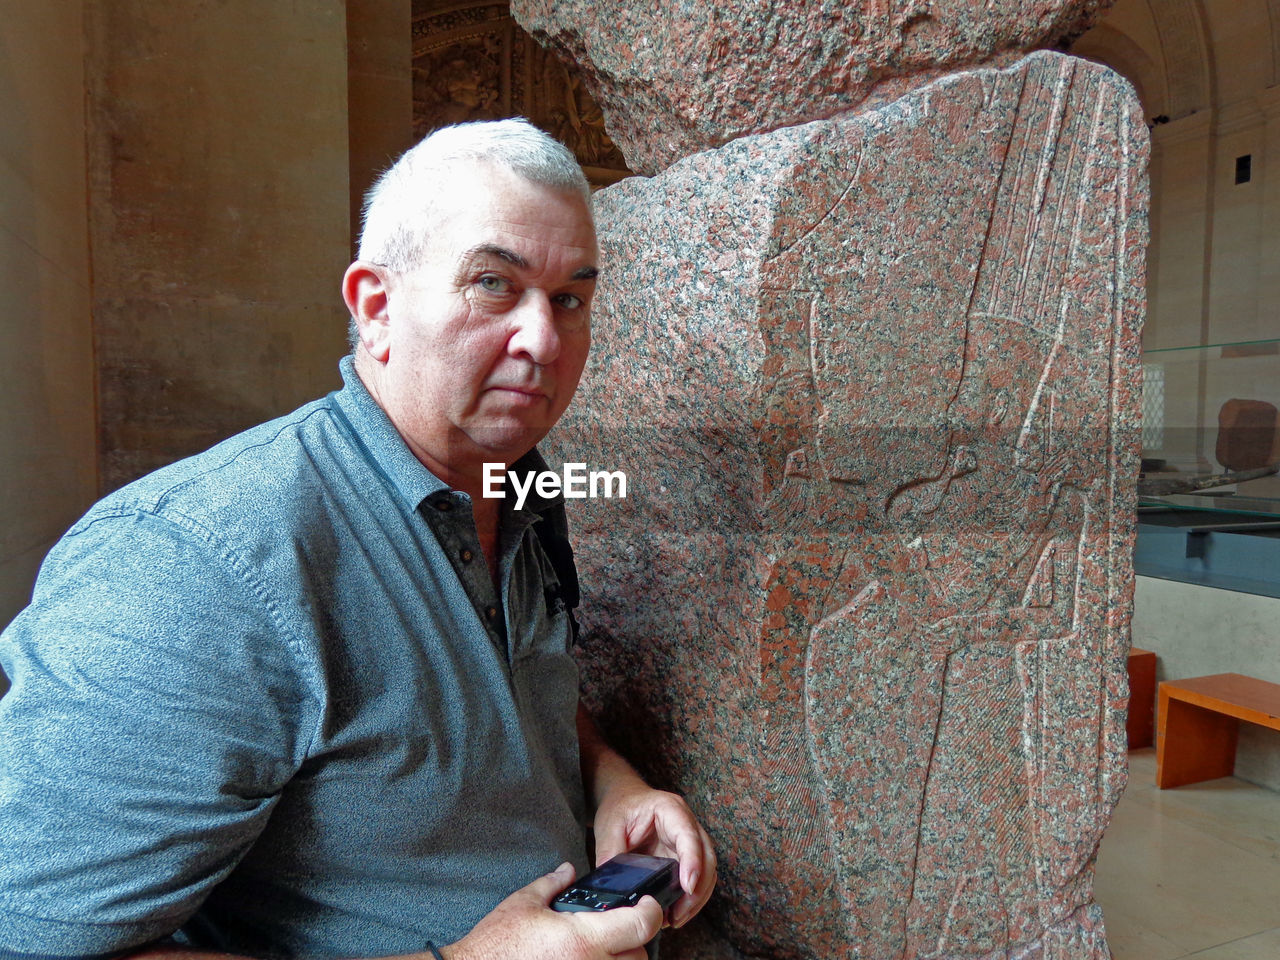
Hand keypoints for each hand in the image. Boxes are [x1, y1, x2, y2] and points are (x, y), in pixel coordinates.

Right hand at [440, 862, 661, 959]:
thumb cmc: (497, 943)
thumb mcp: (524, 903)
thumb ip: (552, 884)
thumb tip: (567, 871)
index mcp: (584, 938)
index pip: (641, 925)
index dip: (651, 912)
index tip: (649, 905)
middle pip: (639, 957)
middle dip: (634, 942)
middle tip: (618, 930)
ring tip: (599, 950)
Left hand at [592, 780, 716, 928]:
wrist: (623, 799)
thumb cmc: (620, 807)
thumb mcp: (609, 826)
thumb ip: (610, 853)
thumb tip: (611, 886)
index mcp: (670, 809)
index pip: (688, 835)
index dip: (692, 861)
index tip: (688, 886)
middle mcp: (687, 823)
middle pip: (707, 856)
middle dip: (698, 889)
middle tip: (679, 913)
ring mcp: (689, 840)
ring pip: (707, 870)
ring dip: (696, 897)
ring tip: (676, 918)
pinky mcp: (685, 855)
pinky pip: (697, 877)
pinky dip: (691, 897)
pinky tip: (676, 912)